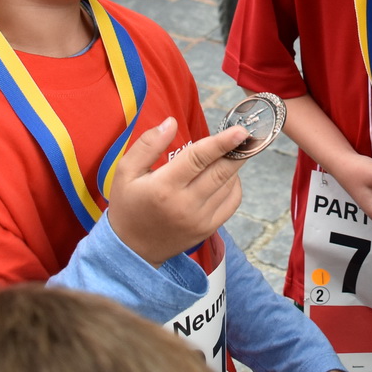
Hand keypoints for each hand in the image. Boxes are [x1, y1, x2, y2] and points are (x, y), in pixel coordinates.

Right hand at [105, 117, 248, 265]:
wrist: (131, 250)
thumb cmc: (127, 205)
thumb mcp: (125, 171)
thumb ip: (148, 144)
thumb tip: (171, 122)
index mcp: (164, 187)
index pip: (198, 159)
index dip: (221, 143)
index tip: (240, 130)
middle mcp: (185, 204)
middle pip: (220, 172)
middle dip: (237, 151)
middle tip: (247, 136)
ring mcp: (199, 220)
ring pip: (228, 186)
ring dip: (233, 166)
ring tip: (229, 152)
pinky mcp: (207, 229)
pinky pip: (231, 203)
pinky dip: (234, 186)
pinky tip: (225, 175)